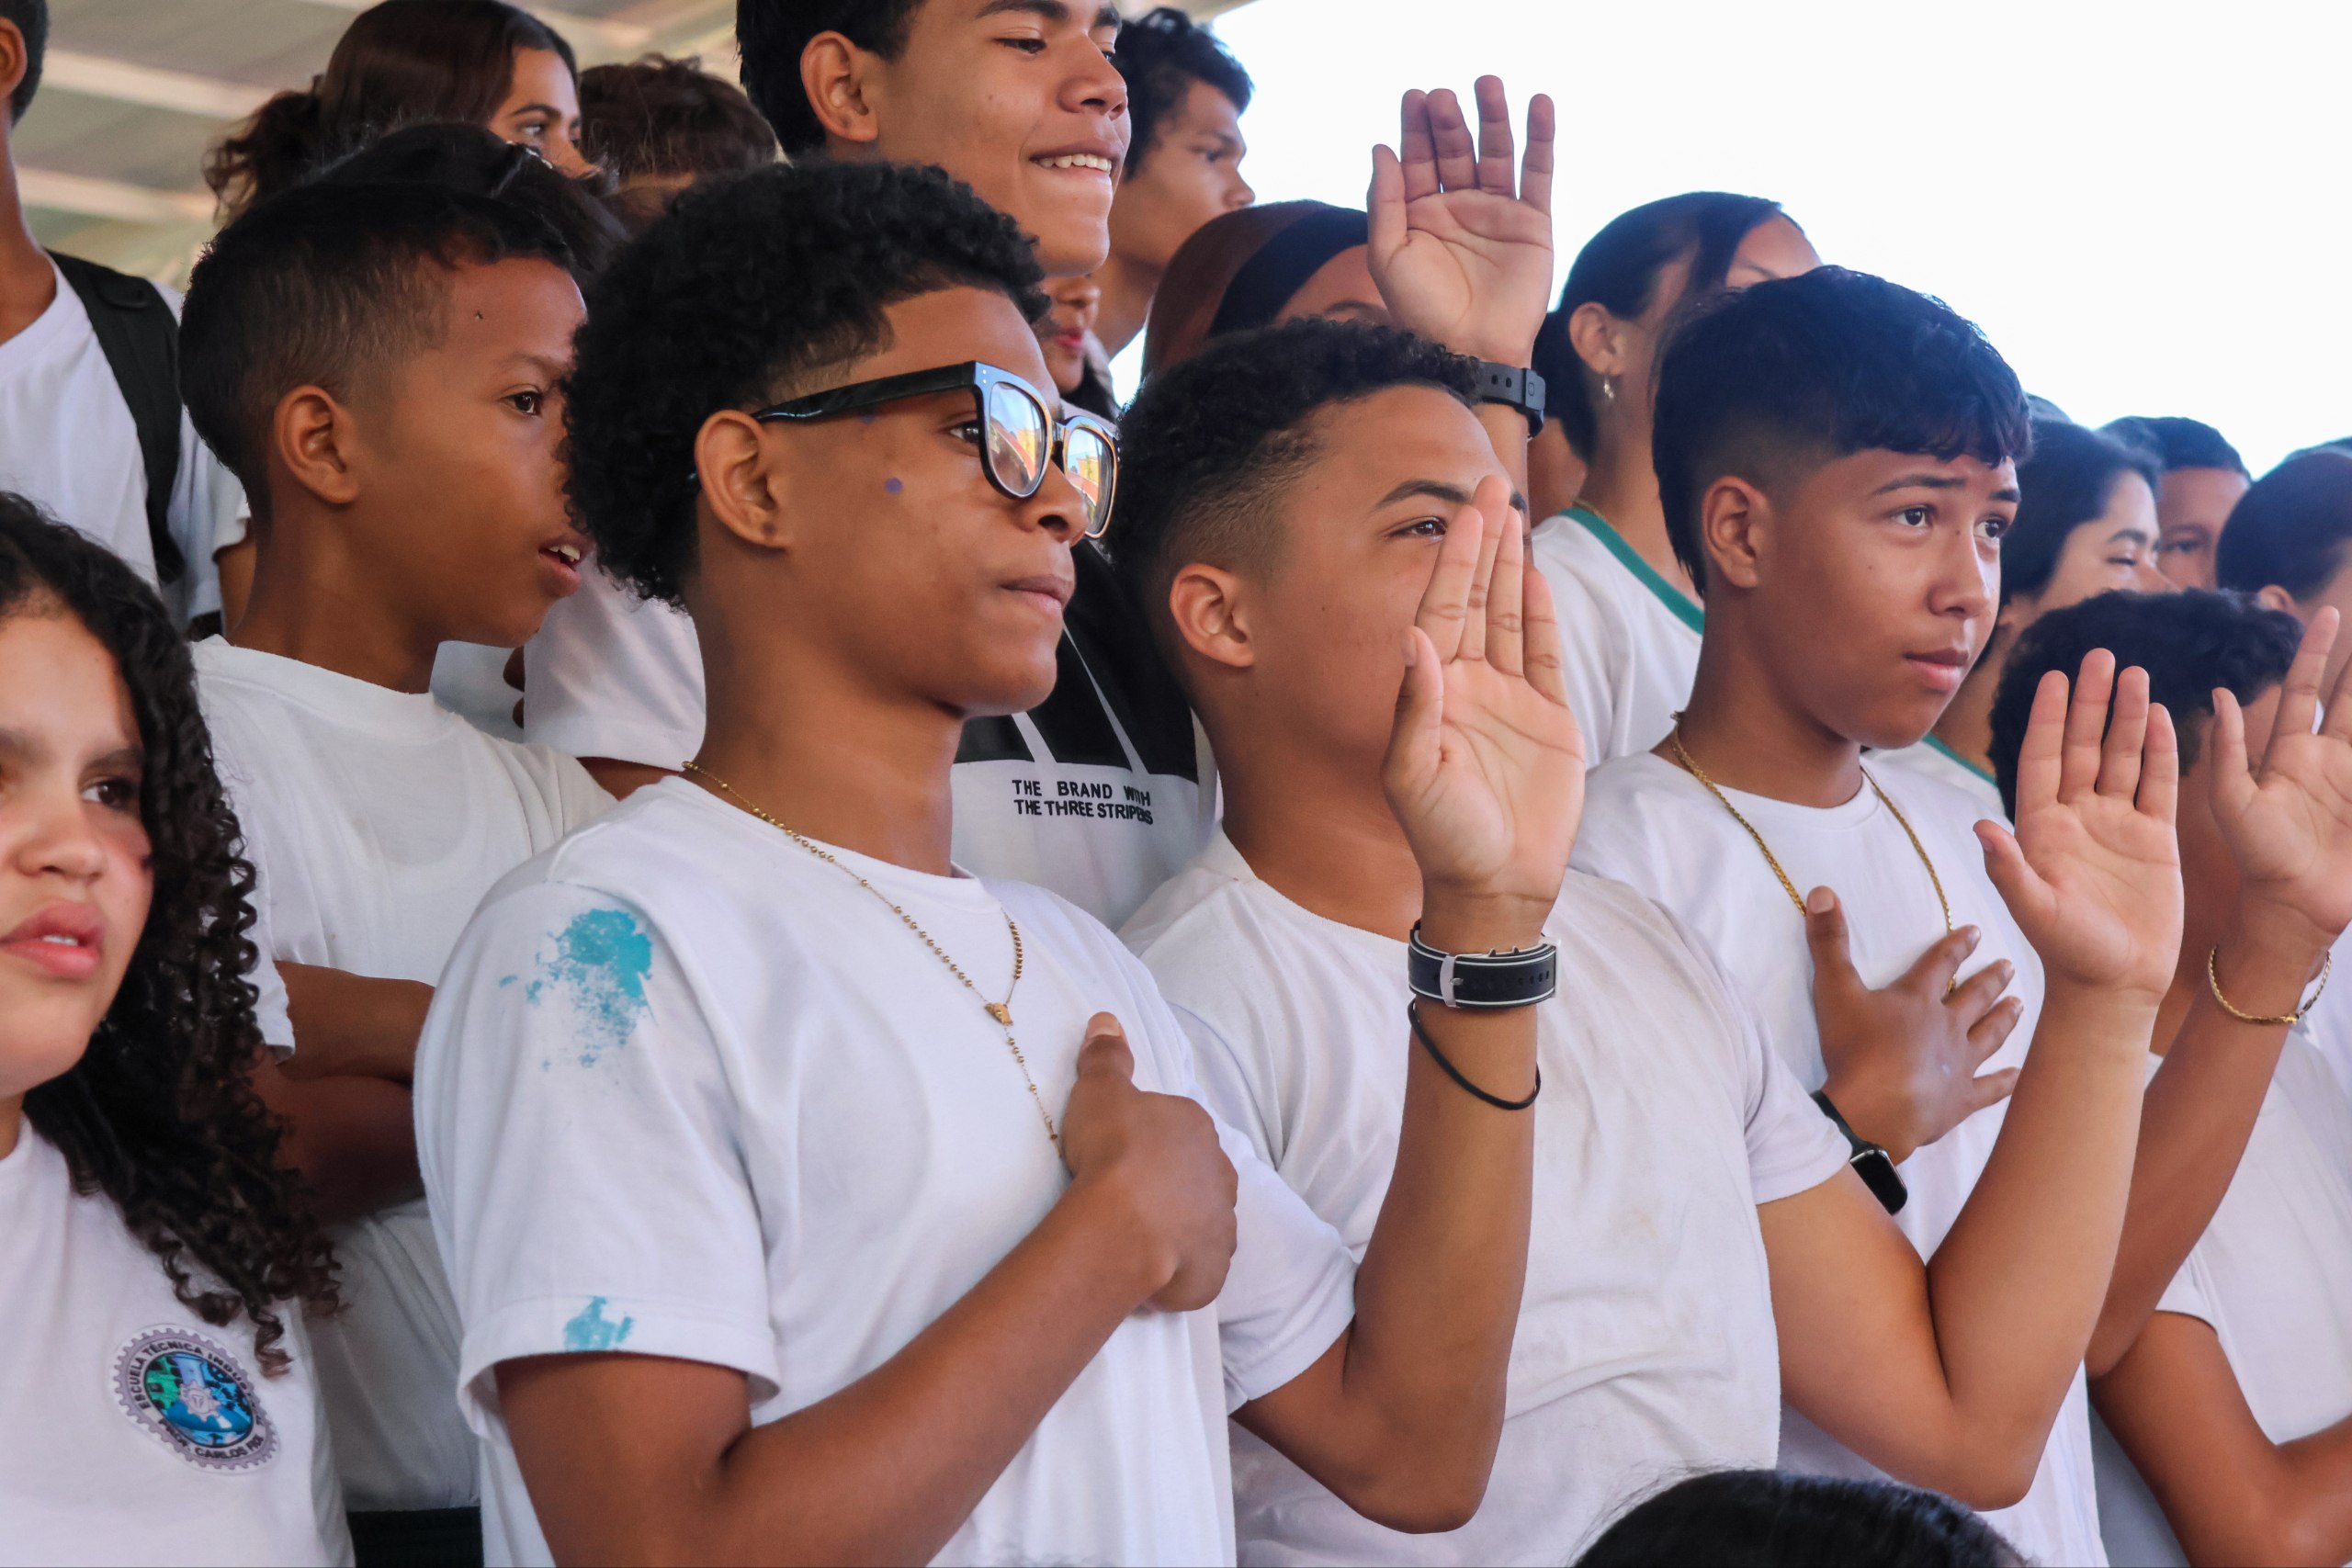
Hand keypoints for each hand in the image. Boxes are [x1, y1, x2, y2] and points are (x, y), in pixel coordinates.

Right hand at [1058, 1015, 1236, 1312]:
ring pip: (1202, 1223)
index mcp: (1198, 1128)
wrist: (1123, 1224)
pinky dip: (1178, 1274)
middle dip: (1171, 1184)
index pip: (1179, 1129)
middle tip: (1127, 1196)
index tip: (1120, 1154)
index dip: (1149, 1141)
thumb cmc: (1113, 1150)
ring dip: (1178, 1228)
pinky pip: (1196, 1271)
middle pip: (1196, 1176)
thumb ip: (1106, 1056)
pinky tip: (1149, 1276)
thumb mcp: (1100, 1090)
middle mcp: (1221, 1174)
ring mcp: (1221, 1225)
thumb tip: (1107, 1019)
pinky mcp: (1212, 1272)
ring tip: (1137, 1237)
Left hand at [1368, 77, 1555, 366]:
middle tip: (1443, 96)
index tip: (1414, 97)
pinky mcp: (1532, 222)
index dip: (1416, 128)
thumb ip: (1384, 201)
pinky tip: (1539, 106)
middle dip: (1449, 121)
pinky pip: (1538, 173)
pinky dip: (1540, 139)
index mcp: (1420, 212)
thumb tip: (1381, 148)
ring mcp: (1496, 211)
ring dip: (1493, 117)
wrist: (1469, 349)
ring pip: (1496, 152)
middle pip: (1455, 149)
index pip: (1417, 158)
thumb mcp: (1388, 255)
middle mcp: (1458, 205)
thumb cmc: (1421, 310)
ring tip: (1487, 84)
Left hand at [1384, 475, 1582, 946]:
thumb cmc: (1443, 836)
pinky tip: (1537, 577)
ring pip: (1508, 616)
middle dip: (1482, 542)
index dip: (1452, 559)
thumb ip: (1416, 706)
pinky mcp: (1549, 719)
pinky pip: (1544, 654)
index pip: (1441, 609)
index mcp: (1431, 691)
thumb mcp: (1415, 774)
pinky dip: (1541, 615)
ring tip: (1513, 514)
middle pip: (1475, 598)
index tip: (1464, 511)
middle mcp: (1468, 685)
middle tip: (1490, 484)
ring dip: (1510, 566)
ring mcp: (1510, 699)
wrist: (1496, 883)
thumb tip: (1415, 636)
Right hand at [1807, 889, 2022, 1162]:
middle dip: (1991, 979)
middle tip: (2008, 965)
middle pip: (1974, 997)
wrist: (1875, 1110)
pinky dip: (2004, 1081)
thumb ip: (1829, 942)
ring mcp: (1958, 1064)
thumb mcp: (1834, 991)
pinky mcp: (1960, 1100)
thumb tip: (1823, 891)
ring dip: (2004, 1018)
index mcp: (1917, 1000)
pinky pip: (1989, 1088)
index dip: (1957, 945)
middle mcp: (1946, 1026)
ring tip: (2018, 1004)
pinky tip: (2017, 1074)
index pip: (1941, 963)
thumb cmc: (1854, 1050)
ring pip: (1989, 1035)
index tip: (1976, 931)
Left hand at [1979, 650, 2182, 1001]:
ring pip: (2122, 758)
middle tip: (2101, 654)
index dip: (2050, 718)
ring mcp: (2116, 826)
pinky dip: (2160, 752)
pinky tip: (2163, 717)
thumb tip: (1982, 828)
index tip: (2055, 677)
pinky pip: (2157, 786)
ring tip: (2136, 673)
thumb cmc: (2067, 951)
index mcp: (2041, 828)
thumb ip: (2009, 867)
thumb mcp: (2034, 908)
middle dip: (2092, 702)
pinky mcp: (2154, 840)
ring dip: (2128, 717)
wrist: (2114, 986)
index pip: (2043, 760)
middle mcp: (2077, 819)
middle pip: (2084, 747)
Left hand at [2209, 607, 2351, 954]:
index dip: (2315, 653)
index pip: (2303, 689)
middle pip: (2350, 696)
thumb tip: (2222, 693)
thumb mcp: (2231, 801)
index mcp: (2289, 752)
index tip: (2328, 613)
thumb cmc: (2256, 855)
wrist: (2294, 905)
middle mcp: (2327, 757)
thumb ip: (2227, 751)